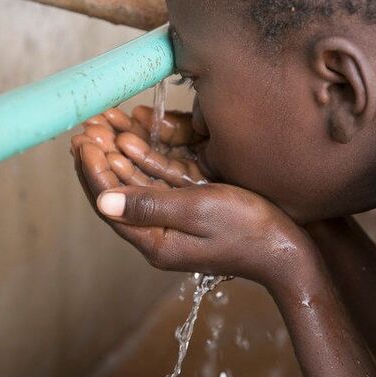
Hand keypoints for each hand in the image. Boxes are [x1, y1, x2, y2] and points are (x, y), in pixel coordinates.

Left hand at [71, 107, 314, 288]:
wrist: (293, 250)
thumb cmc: (250, 229)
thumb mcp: (198, 211)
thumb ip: (149, 205)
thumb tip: (102, 201)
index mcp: (154, 241)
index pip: (109, 202)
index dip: (92, 169)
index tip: (82, 139)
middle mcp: (158, 235)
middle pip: (117, 192)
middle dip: (99, 157)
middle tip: (86, 125)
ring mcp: (174, 223)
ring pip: (134, 184)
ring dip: (117, 154)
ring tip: (103, 125)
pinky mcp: (190, 211)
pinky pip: (157, 184)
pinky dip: (142, 160)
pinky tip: (133, 139)